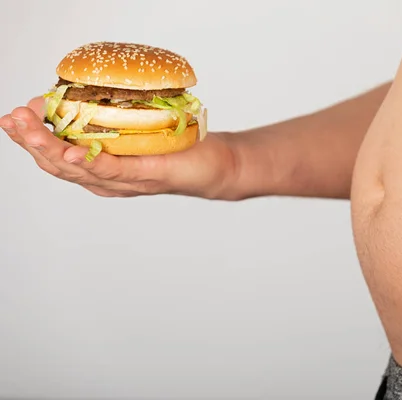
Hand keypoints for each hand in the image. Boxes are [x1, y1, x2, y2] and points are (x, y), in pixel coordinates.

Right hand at [0, 97, 236, 198]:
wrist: (214, 164)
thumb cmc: (177, 145)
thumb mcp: (136, 128)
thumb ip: (111, 117)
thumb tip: (84, 90)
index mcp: (100, 170)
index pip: (56, 156)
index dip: (32, 138)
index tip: (16, 115)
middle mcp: (106, 181)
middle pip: (57, 165)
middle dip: (30, 141)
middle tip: (11, 119)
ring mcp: (124, 182)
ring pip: (76, 169)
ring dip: (47, 148)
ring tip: (26, 128)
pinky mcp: (144, 176)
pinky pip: (110, 171)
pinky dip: (87, 161)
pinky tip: (68, 151)